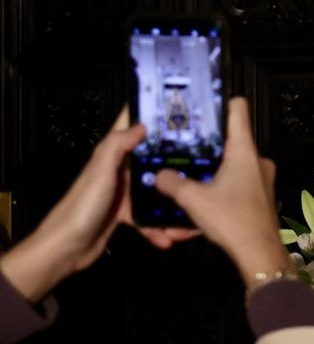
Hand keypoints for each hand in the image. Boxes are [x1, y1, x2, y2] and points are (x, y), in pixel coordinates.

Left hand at [0, 109, 196, 303]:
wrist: (64, 250)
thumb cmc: (82, 207)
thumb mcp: (100, 172)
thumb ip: (117, 145)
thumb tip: (144, 123)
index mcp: (113, 155)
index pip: (132, 127)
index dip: (152, 115)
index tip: (181, 107)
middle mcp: (120, 170)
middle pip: (151, 158)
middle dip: (175, 156)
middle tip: (206, 153)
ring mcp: (124, 193)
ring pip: (155, 188)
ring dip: (171, 198)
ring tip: (192, 205)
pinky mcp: (126, 215)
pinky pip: (149, 217)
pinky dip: (159, 227)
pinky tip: (170, 236)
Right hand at [156, 98, 292, 283]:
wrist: (258, 253)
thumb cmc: (230, 218)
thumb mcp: (194, 200)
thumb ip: (173, 184)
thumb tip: (158, 174)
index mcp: (244, 150)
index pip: (237, 111)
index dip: (221, 103)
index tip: (202, 105)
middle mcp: (257, 159)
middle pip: (231, 141)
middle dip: (207, 146)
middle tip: (182, 148)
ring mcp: (261, 179)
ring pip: (232, 167)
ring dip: (211, 173)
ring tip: (186, 178)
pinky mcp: (260, 197)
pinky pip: (236, 186)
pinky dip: (218, 191)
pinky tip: (200, 203)